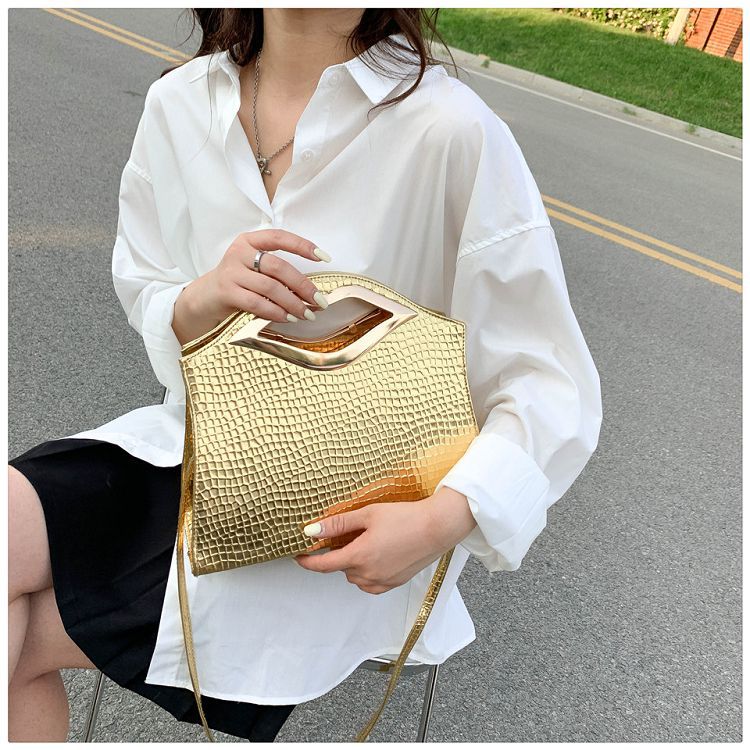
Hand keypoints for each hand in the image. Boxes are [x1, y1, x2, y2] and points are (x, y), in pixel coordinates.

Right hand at [172, 229, 332, 344]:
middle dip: (303, 286)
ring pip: (270, 287)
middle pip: (278, 267)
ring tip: (306, 314)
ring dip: (292, 303)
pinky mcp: (226, 291)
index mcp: (249, 240)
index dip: (303, 245)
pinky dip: (276, 312)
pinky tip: (287, 318)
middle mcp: (239, 252)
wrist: (204, 298)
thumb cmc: (238, 283)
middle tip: (319, 301)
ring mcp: (231, 271)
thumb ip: (276, 270)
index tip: (324, 257)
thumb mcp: (254, 268)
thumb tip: (311, 289)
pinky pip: (257, 302)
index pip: (280, 237)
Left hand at [293, 487, 477, 594]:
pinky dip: (367, 571)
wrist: (438, 527)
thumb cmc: (406, 517)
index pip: (323, 565)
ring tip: (369, 541)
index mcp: (359, 557)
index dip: (307, 561)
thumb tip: (311, 530)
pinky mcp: (394, 583)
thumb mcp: (368, 514)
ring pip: (355, 577)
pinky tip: (379, 553)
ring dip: (354, 563)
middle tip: (350, 534)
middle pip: (341, 568)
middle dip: (339, 553)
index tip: (298, 556)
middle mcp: (369, 574)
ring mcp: (382, 582)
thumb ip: (337, 524)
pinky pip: (370, 582)